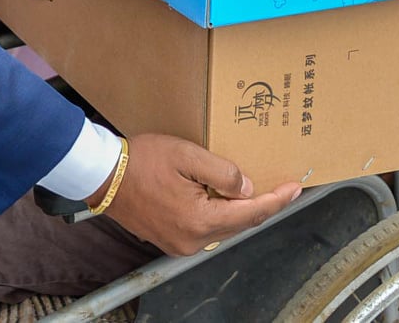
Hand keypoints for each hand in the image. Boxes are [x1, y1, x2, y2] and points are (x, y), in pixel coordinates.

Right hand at [92, 133, 301, 255]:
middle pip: (239, 223)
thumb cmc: (140, 160)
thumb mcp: (187, 155)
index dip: (276, 200)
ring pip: (223, 227)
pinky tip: (223, 198)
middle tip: (283, 187)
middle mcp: (192, 239)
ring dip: (240, 210)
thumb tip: (246, 189)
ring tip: (256, 190)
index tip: (296, 187)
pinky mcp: (170, 240)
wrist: (102, 175)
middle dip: (262, 205)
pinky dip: (219, 214)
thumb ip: (222, 172)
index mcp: (200, 220)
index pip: (251, 213)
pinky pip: (205, 228)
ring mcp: (180, 244)